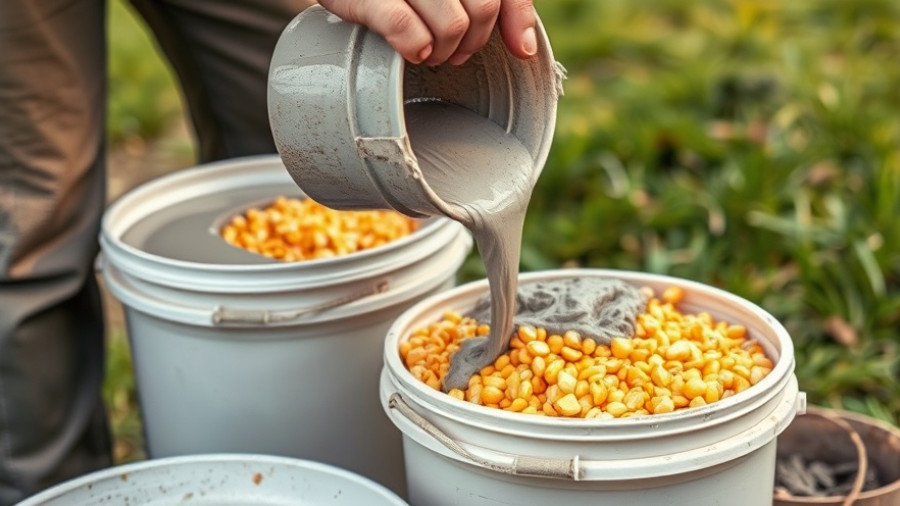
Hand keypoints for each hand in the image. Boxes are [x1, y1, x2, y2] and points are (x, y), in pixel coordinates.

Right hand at [316, 0, 537, 65]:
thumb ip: (495, 3)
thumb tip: (526, 48)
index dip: (515, 21)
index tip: (517, 49)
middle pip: (482, 9)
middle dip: (471, 41)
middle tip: (451, 51)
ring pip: (451, 24)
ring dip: (442, 51)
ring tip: (427, 52)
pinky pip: (406, 27)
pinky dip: (414, 47)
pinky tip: (410, 51)